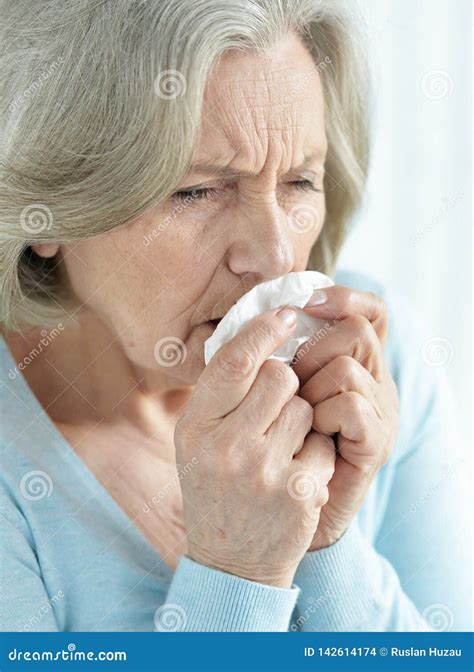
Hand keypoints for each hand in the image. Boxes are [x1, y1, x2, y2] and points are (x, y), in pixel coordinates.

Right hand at [174, 307, 335, 587]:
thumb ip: (219, 393)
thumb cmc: (216, 487)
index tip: (286, 315)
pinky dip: (316, 453)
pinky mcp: (298, 492)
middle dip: (285, 385)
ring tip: (280, 452)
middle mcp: (225, 446)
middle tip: (273, 413)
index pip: (233, 361)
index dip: (263, 330)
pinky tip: (296, 477)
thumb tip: (257, 334)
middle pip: (279, 376)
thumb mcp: (197, 441)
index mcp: (195, 428)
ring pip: (305, 407)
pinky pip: (323, 442)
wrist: (232, 562)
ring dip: (301, 421)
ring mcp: (263, 471)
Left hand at [290, 286, 398, 549]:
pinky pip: (351, 406)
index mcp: (353, 361)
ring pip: (348, 367)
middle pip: (356, 329)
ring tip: (295, 414)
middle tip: (290, 382)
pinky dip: (322, 414)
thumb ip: (273, 356)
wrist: (276, 519)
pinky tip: (309, 434)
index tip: (308, 302)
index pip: (369, 309)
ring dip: (310, 387)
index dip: (344, 296)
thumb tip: (260, 316)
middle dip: (312, 350)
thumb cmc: (266, 448)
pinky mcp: (376, 442)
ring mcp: (380, 411)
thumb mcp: (266, 393)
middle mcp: (374, 380)